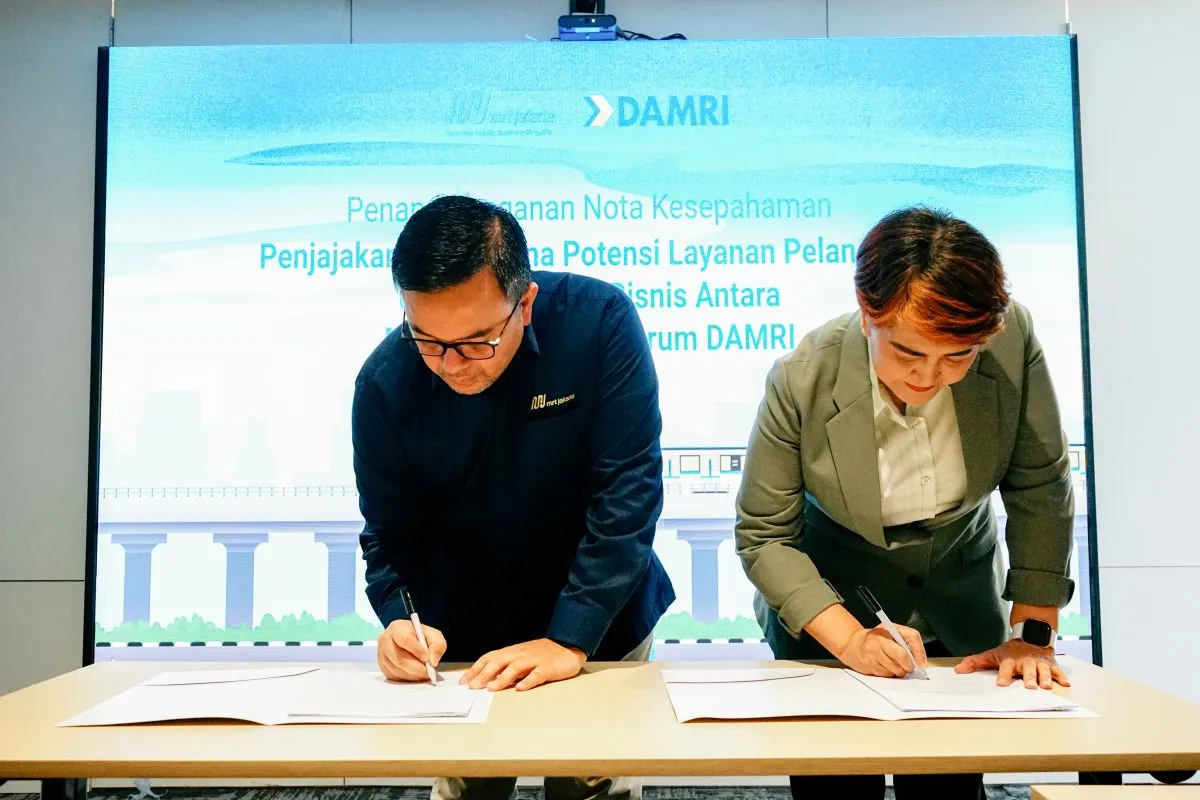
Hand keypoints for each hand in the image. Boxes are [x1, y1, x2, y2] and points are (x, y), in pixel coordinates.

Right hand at [376, 619, 446, 682]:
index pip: (404, 639)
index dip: (416, 650)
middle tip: (428, 672)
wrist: (409, 640)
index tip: (426, 658)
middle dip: (416, 667)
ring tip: (424, 673)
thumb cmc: (420, 637)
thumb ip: (438, 646)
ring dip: (413, 674)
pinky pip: (393, 676)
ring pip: (396, 669)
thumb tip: (433, 661)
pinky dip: (407, 678)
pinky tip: (415, 674)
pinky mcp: (382, 666)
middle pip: (398, 657)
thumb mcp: (434, 636)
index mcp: (397, 628)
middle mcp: (385, 640)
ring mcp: (381, 654)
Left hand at [461, 638, 586, 691]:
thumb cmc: (542, 653)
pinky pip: (536, 674)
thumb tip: (487, 680)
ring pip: (515, 668)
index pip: (489, 658)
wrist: (567, 645)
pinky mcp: (547, 668)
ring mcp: (534, 660)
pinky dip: (528, 681)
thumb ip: (506, 667)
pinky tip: (521, 689)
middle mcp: (520, 655)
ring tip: (491, 688)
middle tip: (472, 687)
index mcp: (512, 652)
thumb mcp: (521, 657)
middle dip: (484, 674)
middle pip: (498, 662)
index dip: (475, 669)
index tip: (463, 681)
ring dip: (502, 678)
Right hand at [837, 623, 927, 677]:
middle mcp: (880, 640)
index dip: (919, 651)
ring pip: (896, 669)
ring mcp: (873, 654)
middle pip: (902, 656)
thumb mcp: (891, 632)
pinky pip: (887, 675)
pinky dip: (889, 673)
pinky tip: (884, 666)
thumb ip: (907, 641)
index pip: (911, 636)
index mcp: (888, 629)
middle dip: (908, 666)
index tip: (922, 662)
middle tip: (909, 667)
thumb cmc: (876, 639)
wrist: (853, 645)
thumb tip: (920, 659)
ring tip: (894, 665)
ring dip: (899, 671)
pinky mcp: (870, 666)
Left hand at [956, 639, 1069, 689]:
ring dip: (1044, 678)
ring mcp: (1039, 663)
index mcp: (1010, 661)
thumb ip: (975, 662)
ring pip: (1043, 671)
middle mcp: (1025, 662)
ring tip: (1045, 687)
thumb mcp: (992, 654)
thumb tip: (958, 670)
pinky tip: (1065, 683)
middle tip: (1030, 687)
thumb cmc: (1010, 651)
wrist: (1030, 637)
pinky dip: (1061, 677)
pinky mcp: (1050, 665)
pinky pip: (1057, 671)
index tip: (1001, 684)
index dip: (1004, 676)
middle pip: (1027, 671)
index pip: (1006, 668)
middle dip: (1028, 678)